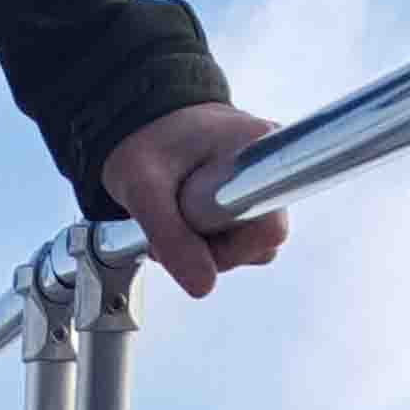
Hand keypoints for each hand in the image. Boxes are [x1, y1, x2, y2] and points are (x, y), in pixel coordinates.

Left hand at [97, 102, 287, 302]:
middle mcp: (267, 164)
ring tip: (173, 218)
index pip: (271, 228)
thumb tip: (204, 287)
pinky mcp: (241, 195)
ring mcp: (256, 181)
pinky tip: (181, 219)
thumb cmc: (143, 143)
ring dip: (204, 248)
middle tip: (172, 227)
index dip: (234, 248)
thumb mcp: (144, 191)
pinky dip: (202, 240)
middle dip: (211, 250)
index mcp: (257, 149)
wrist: (138, 122)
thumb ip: (173, 238)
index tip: (196, 229)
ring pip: (244, 246)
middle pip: (258, 244)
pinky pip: (232, 236)